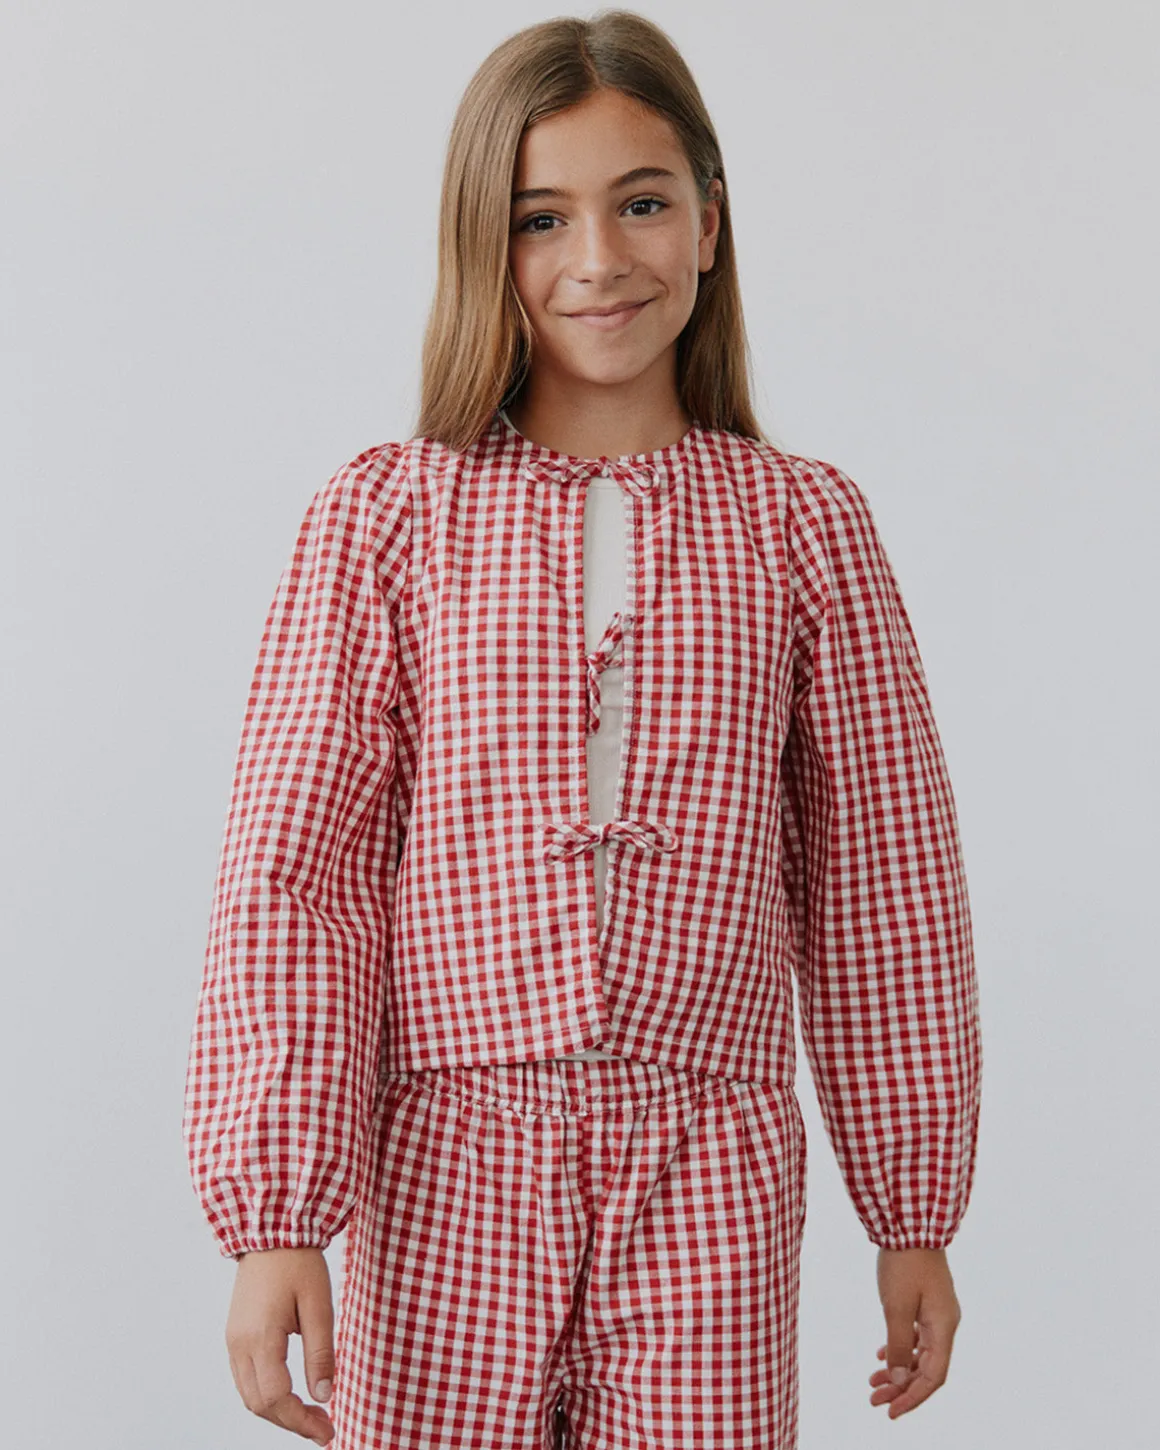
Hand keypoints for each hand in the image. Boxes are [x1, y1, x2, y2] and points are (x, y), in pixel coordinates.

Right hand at [225, 1246, 337, 1445]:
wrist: (271, 1231)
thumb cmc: (298, 1263)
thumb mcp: (319, 1305)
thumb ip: (321, 1353)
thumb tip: (324, 1395)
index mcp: (260, 1337)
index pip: (277, 1398)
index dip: (301, 1421)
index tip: (327, 1431)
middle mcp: (239, 1345)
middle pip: (259, 1405)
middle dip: (291, 1422)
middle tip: (323, 1428)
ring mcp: (233, 1341)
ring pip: (249, 1395)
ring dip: (278, 1412)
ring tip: (310, 1416)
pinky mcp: (235, 1335)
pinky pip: (245, 1379)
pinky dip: (266, 1395)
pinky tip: (290, 1395)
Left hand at [868, 1246, 960, 1419]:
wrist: (910, 1222)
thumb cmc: (903, 1262)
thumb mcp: (896, 1307)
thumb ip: (900, 1346)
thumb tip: (900, 1381)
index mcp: (944, 1327)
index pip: (932, 1377)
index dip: (912, 1398)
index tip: (890, 1412)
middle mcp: (945, 1323)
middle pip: (927, 1368)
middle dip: (901, 1388)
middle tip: (874, 1400)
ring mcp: (937, 1312)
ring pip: (920, 1353)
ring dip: (899, 1370)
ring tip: (873, 1381)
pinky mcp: (926, 1301)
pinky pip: (917, 1335)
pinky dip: (901, 1348)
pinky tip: (882, 1355)